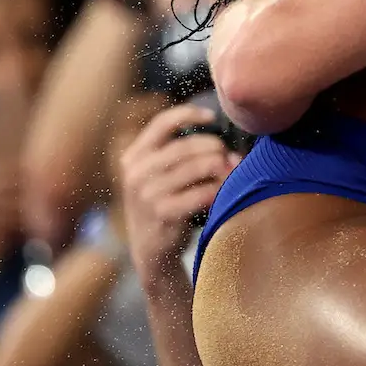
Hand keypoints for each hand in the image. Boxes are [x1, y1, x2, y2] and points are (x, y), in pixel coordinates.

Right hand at [118, 103, 239, 286]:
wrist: (151, 252)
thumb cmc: (163, 205)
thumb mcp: (157, 176)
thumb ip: (180, 155)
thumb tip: (228, 149)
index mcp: (134, 156)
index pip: (161, 123)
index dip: (188, 114)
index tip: (212, 116)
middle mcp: (137, 172)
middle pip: (186, 146)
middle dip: (215, 148)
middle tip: (230, 157)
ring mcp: (147, 194)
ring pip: (197, 167)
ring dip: (221, 168)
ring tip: (231, 172)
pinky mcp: (163, 214)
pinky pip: (202, 192)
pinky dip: (218, 189)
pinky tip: (222, 192)